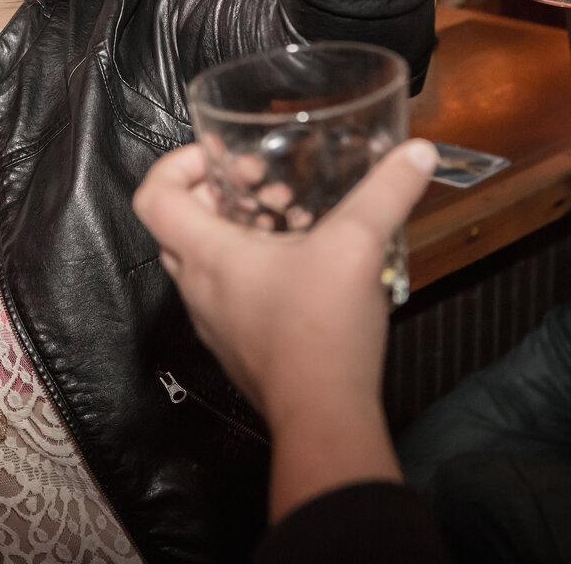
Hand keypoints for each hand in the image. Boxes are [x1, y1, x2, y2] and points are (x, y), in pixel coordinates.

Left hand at [132, 139, 436, 425]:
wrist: (324, 416)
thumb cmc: (321, 336)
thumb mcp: (358, 245)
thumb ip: (387, 192)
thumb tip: (415, 154)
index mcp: (207, 255)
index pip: (154, 195)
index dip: (177, 164)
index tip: (219, 158)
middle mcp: (200, 287)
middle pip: (180, 225)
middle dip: (217, 194)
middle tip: (260, 186)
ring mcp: (215, 319)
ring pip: (206, 261)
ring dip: (239, 232)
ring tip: (288, 221)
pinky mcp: (238, 342)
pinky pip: (230, 294)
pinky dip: (255, 269)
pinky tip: (304, 266)